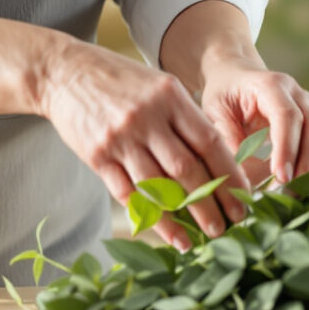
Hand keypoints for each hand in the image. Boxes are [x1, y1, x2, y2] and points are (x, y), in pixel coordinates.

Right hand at [35, 40, 246, 246]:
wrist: (64, 72)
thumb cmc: (120, 81)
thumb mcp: (158, 85)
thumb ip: (185, 118)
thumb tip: (219, 163)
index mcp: (169, 96)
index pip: (209, 142)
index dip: (230, 174)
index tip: (244, 197)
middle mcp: (147, 117)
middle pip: (187, 168)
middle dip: (212, 202)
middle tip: (229, 225)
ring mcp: (120, 138)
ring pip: (159, 187)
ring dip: (184, 217)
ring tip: (202, 237)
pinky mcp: (97, 156)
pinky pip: (129, 194)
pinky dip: (152, 218)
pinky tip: (169, 234)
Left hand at [200, 55, 308, 188]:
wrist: (238, 77)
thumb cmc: (225, 94)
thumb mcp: (214, 110)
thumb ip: (226, 138)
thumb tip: (240, 173)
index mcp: (271, 85)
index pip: (288, 116)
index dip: (287, 148)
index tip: (280, 177)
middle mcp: (298, 93)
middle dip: (306, 162)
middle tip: (289, 190)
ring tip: (298, 191)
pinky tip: (308, 182)